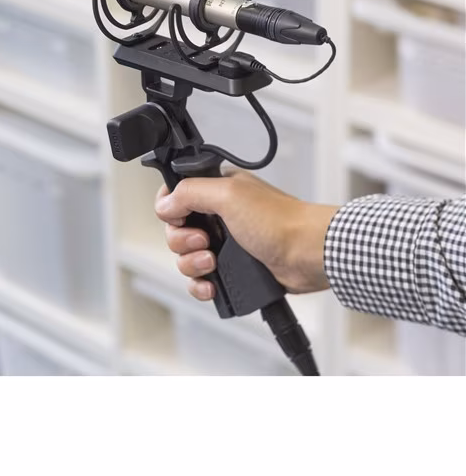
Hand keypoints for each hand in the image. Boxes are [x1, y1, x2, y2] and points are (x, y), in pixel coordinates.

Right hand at [154, 170, 339, 299]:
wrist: (309, 255)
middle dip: (182, 242)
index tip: (179, 219)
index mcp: (217, 190)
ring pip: (185, 258)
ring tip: (213, 262)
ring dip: (192, 264)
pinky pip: (202, 280)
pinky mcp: (233, 268)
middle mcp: (219, 215)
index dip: (170, 210)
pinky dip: (201, 285)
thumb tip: (166, 204)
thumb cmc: (281, 221)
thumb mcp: (228, 194)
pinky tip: (212, 285)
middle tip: (204, 241)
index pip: (175, 196)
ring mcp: (226, 243)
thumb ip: (190, 192)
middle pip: (176, 231)